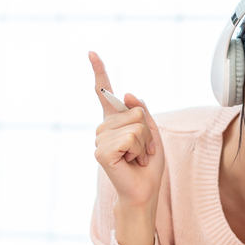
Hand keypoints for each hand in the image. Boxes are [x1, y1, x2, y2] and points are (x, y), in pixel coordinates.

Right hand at [90, 51, 164, 244]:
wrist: (144, 192)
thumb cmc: (148, 165)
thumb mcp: (152, 133)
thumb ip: (141, 111)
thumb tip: (125, 92)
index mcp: (115, 121)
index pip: (105, 92)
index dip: (99, 71)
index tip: (91, 52)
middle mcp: (104, 128)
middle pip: (134, 111)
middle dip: (148, 132)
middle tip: (143, 152)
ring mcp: (100, 139)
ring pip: (134, 125)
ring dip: (145, 144)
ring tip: (137, 158)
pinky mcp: (101, 152)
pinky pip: (130, 138)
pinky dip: (139, 151)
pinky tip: (131, 162)